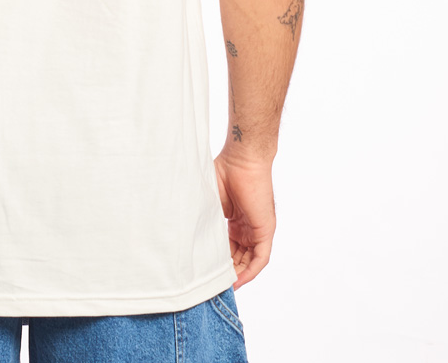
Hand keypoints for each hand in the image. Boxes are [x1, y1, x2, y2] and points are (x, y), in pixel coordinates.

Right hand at [213, 148, 275, 288]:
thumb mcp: (208, 200)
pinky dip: (250, 271)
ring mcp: (256, 229)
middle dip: (227, 271)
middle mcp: (246, 226)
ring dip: (238, 275)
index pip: (227, 246)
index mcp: (234, 218)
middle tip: (211, 284)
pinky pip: (260, 258)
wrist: (241, 158)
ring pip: (249, 260)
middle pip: (238, 256)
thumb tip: (183, 232)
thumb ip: (202, 216)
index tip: (205, 271)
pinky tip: (238, 282)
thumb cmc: (223, 171)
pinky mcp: (265, 230)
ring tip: (222, 288)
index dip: (218, 260)